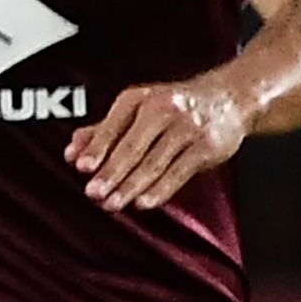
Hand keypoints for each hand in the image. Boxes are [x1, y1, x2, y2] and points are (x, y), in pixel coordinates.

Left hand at [65, 75, 247, 210]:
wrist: (228, 98)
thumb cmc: (174, 107)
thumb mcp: (136, 110)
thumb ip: (102, 131)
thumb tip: (72, 151)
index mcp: (139, 98)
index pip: (113, 125)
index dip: (97, 148)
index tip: (81, 166)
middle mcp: (163, 108)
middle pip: (132, 147)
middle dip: (111, 173)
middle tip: (93, 192)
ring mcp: (187, 127)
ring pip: (154, 162)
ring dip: (130, 186)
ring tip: (112, 203)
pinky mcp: (207, 146)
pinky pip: (179, 172)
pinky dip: (160, 189)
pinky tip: (143, 202)